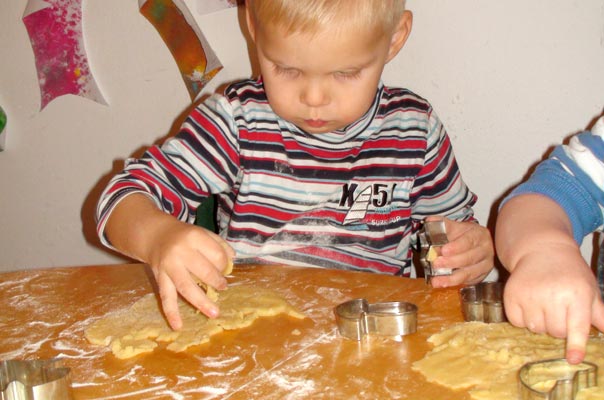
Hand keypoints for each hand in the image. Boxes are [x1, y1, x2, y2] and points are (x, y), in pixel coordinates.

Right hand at [145, 218, 234, 330]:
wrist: (156, 236)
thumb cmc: (185, 236)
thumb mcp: (204, 233)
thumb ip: (220, 245)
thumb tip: (233, 260)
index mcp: (194, 237)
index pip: (216, 255)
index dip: (224, 264)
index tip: (223, 267)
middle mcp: (180, 252)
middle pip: (204, 271)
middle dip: (216, 282)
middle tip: (223, 287)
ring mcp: (169, 266)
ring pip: (186, 287)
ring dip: (202, 301)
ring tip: (214, 313)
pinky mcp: (160, 278)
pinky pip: (166, 297)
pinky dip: (171, 313)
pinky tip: (178, 326)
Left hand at [428, 217, 493, 287]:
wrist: (475, 243)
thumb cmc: (464, 234)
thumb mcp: (455, 226)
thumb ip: (442, 224)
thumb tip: (429, 221)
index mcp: (480, 235)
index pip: (469, 241)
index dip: (456, 246)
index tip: (443, 250)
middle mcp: (486, 250)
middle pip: (470, 258)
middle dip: (451, 262)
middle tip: (436, 264)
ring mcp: (485, 265)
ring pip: (469, 273)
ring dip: (451, 278)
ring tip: (436, 280)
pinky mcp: (481, 276)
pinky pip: (468, 282)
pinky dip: (454, 283)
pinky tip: (442, 283)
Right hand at [503, 244, 603, 363]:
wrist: (541, 249)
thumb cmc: (570, 272)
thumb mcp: (589, 289)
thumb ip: (599, 314)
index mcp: (576, 294)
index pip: (577, 326)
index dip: (575, 344)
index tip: (572, 359)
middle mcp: (552, 294)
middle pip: (555, 331)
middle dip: (557, 327)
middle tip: (558, 310)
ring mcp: (530, 294)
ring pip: (535, 328)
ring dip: (540, 323)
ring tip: (543, 305)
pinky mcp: (511, 294)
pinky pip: (517, 321)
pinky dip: (522, 318)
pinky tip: (528, 303)